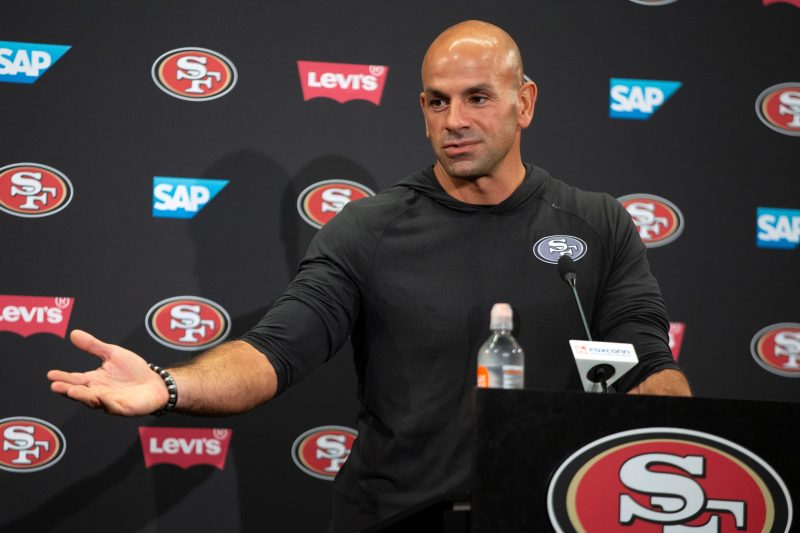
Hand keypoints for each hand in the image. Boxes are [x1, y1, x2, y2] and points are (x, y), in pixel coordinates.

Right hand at [48, 330, 168, 415]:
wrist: (155, 383)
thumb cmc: (133, 370)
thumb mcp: (112, 353)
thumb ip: (93, 346)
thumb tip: (73, 333)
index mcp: (94, 380)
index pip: (75, 379)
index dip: (63, 377)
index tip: (50, 374)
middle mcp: (98, 393)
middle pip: (80, 392)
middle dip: (68, 389)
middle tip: (55, 386)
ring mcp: (110, 402)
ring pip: (94, 401)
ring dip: (83, 396)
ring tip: (72, 391)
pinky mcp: (124, 408)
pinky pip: (114, 407)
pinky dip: (107, 403)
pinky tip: (101, 398)